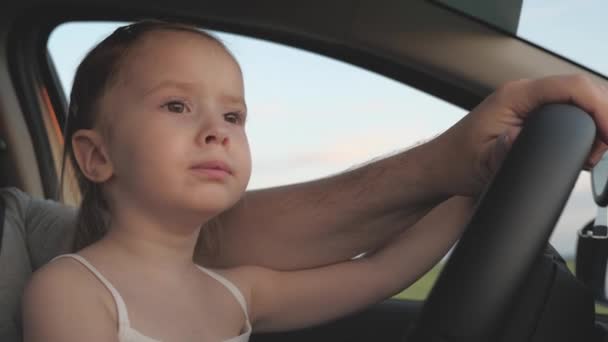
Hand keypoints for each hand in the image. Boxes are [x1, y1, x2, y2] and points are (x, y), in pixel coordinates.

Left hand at [436, 74, 607, 196]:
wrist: (441, 166)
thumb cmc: (457, 163)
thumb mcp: (482, 164)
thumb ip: (502, 152)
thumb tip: (518, 138)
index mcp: (514, 96)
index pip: (571, 87)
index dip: (600, 107)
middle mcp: (522, 92)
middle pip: (580, 90)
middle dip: (601, 117)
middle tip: (601, 152)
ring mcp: (526, 102)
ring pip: (575, 100)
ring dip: (592, 121)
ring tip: (593, 153)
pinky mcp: (527, 113)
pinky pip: (564, 110)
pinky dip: (581, 125)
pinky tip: (583, 147)